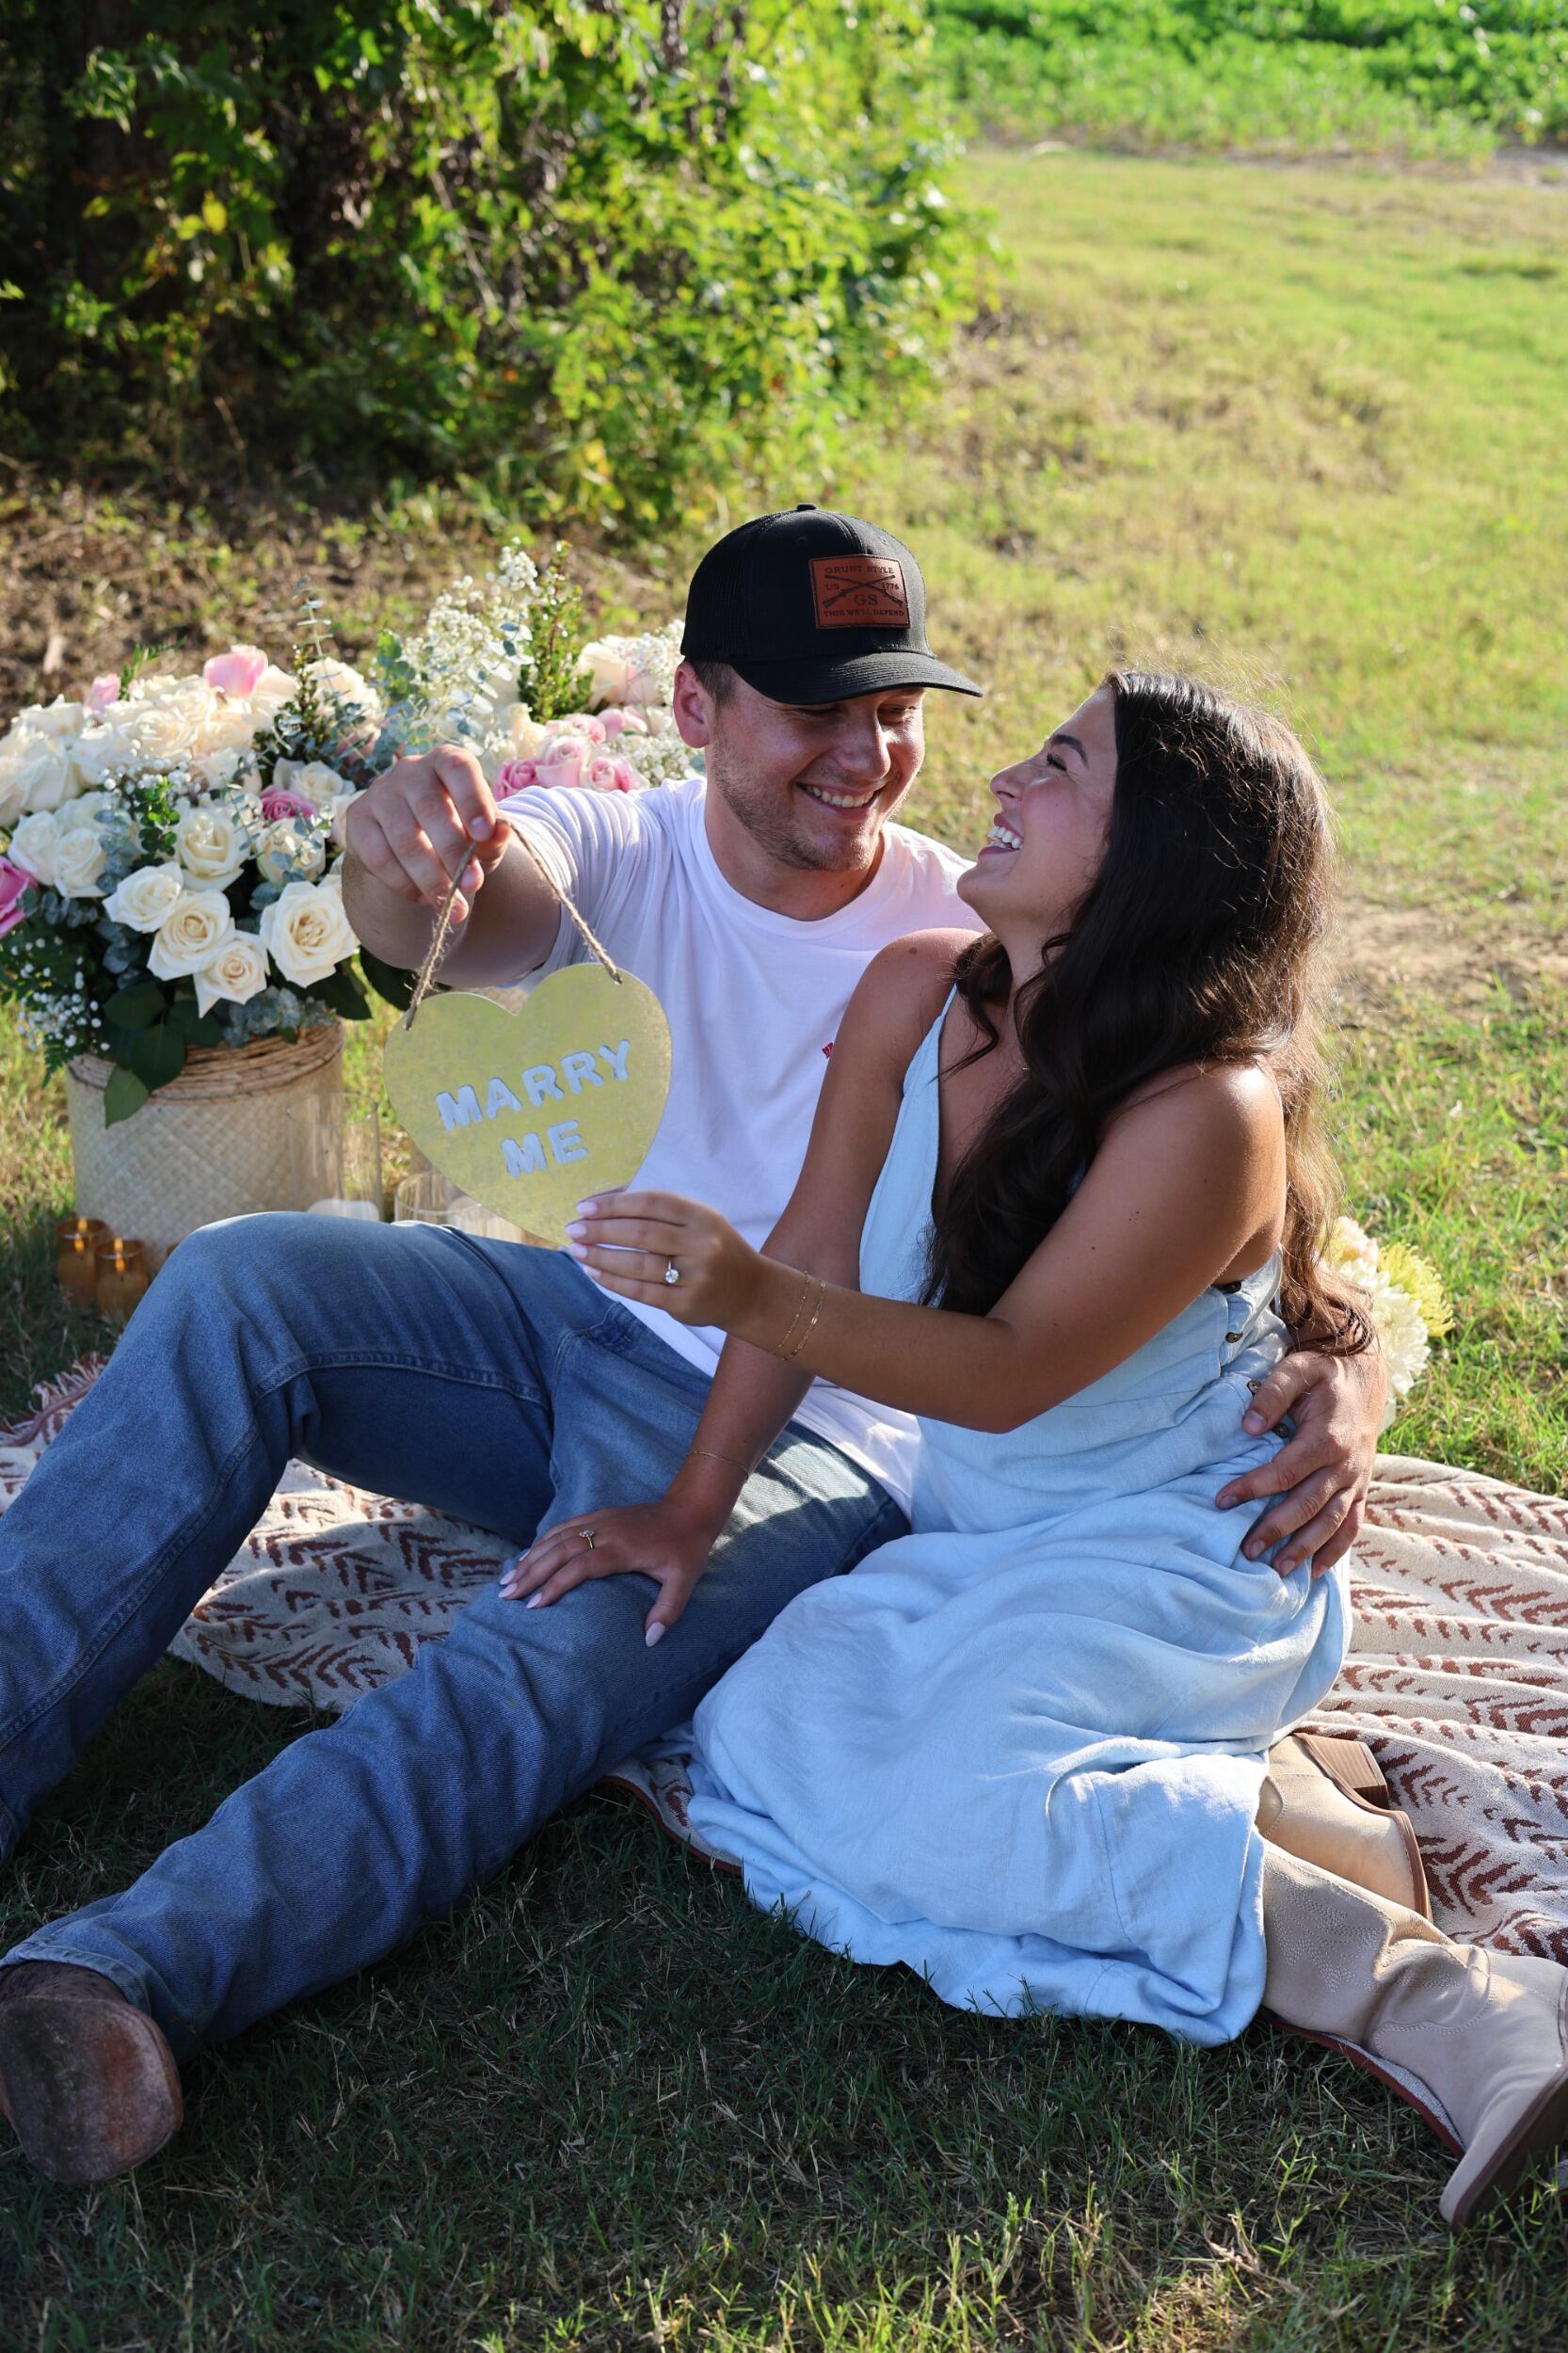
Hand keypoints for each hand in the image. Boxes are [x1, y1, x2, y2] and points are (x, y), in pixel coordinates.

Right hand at [344, 743, 510, 921]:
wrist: (413, 847)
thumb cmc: (457, 833)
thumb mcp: (481, 837)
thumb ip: (493, 837)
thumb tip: (501, 831)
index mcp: (445, 762)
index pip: (457, 768)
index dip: (472, 798)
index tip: (485, 833)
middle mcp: (409, 771)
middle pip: (430, 808)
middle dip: (453, 852)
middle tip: (471, 885)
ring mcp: (379, 793)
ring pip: (404, 839)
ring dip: (430, 877)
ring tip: (451, 904)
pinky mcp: (357, 819)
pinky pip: (379, 857)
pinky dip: (404, 884)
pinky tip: (423, 898)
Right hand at [500, 1498, 721, 1644]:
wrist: (690, 1509)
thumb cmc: (686, 1548)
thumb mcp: (684, 1581)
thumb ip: (668, 1611)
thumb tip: (649, 1640)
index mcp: (622, 1549)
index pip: (580, 1566)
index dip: (555, 1585)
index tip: (535, 1605)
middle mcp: (605, 1532)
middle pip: (559, 1551)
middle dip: (530, 1572)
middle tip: (507, 1595)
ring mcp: (600, 1520)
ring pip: (556, 1537)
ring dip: (530, 1557)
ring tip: (508, 1579)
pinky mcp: (599, 1515)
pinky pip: (564, 1527)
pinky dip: (542, 1540)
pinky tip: (528, 1554)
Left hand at [566, 1190, 765, 1329]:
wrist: (750, 1292)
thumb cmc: (714, 1249)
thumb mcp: (698, 1221)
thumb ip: (659, 1211)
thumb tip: (604, 1202)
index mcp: (703, 1216)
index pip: (652, 1203)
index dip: (615, 1204)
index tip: (585, 1207)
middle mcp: (702, 1244)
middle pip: (642, 1233)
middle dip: (601, 1230)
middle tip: (573, 1229)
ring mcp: (695, 1276)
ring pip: (639, 1265)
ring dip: (602, 1257)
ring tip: (577, 1251)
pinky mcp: (686, 1304)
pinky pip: (642, 1291)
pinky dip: (613, 1281)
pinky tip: (594, 1272)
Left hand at [1216, 1344, 1386, 1576]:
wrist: (1365, 1376)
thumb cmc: (1324, 1373)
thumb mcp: (1297, 1369)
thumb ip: (1272, 1393)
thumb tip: (1248, 1426)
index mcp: (1328, 1437)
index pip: (1286, 1471)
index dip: (1253, 1487)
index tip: (1222, 1500)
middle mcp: (1346, 1464)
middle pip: (1308, 1504)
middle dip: (1276, 1529)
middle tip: (1246, 1550)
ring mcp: (1356, 1480)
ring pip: (1332, 1522)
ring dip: (1305, 1548)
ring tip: (1277, 1569)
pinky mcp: (1361, 1488)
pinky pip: (1353, 1525)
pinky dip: (1336, 1550)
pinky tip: (1315, 1571)